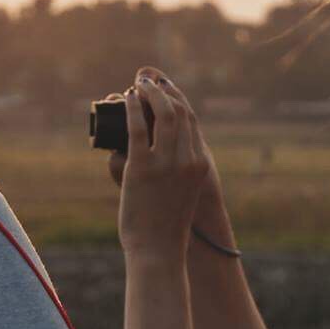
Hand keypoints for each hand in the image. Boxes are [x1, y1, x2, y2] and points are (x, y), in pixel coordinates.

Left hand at [115, 67, 216, 260]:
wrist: (159, 250)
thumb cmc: (166, 224)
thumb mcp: (183, 192)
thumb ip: (178, 170)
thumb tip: (161, 153)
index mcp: (200, 163)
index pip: (192, 119)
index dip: (177, 95)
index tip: (163, 84)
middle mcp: (188, 159)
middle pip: (179, 111)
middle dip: (163, 88)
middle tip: (147, 78)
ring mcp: (166, 163)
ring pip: (163, 114)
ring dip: (150, 93)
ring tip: (138, 84)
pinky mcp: (142, 168)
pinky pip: (138, 128)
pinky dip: (134, 108)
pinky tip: (129, 98)